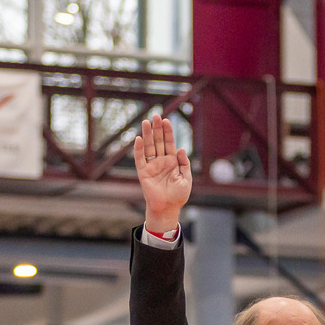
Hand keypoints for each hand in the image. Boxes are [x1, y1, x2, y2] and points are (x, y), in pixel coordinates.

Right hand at [134, 114, 191, 231]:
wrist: (168, 209)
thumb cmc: (178, 196)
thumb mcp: (186, 179)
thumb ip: (184, 164)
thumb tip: (182, 149)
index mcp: (172, 161)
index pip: (169, 143)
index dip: (168, 132)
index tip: (166, 121)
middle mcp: (161, 161)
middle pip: (158, 141)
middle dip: (157, 129)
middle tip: (156, 115)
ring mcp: (152, 166)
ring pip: (149, 147)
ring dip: (147, 135)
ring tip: (146, 122)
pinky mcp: (143, 172)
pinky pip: (140, 159)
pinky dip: (139, 149)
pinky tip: (139, 139)